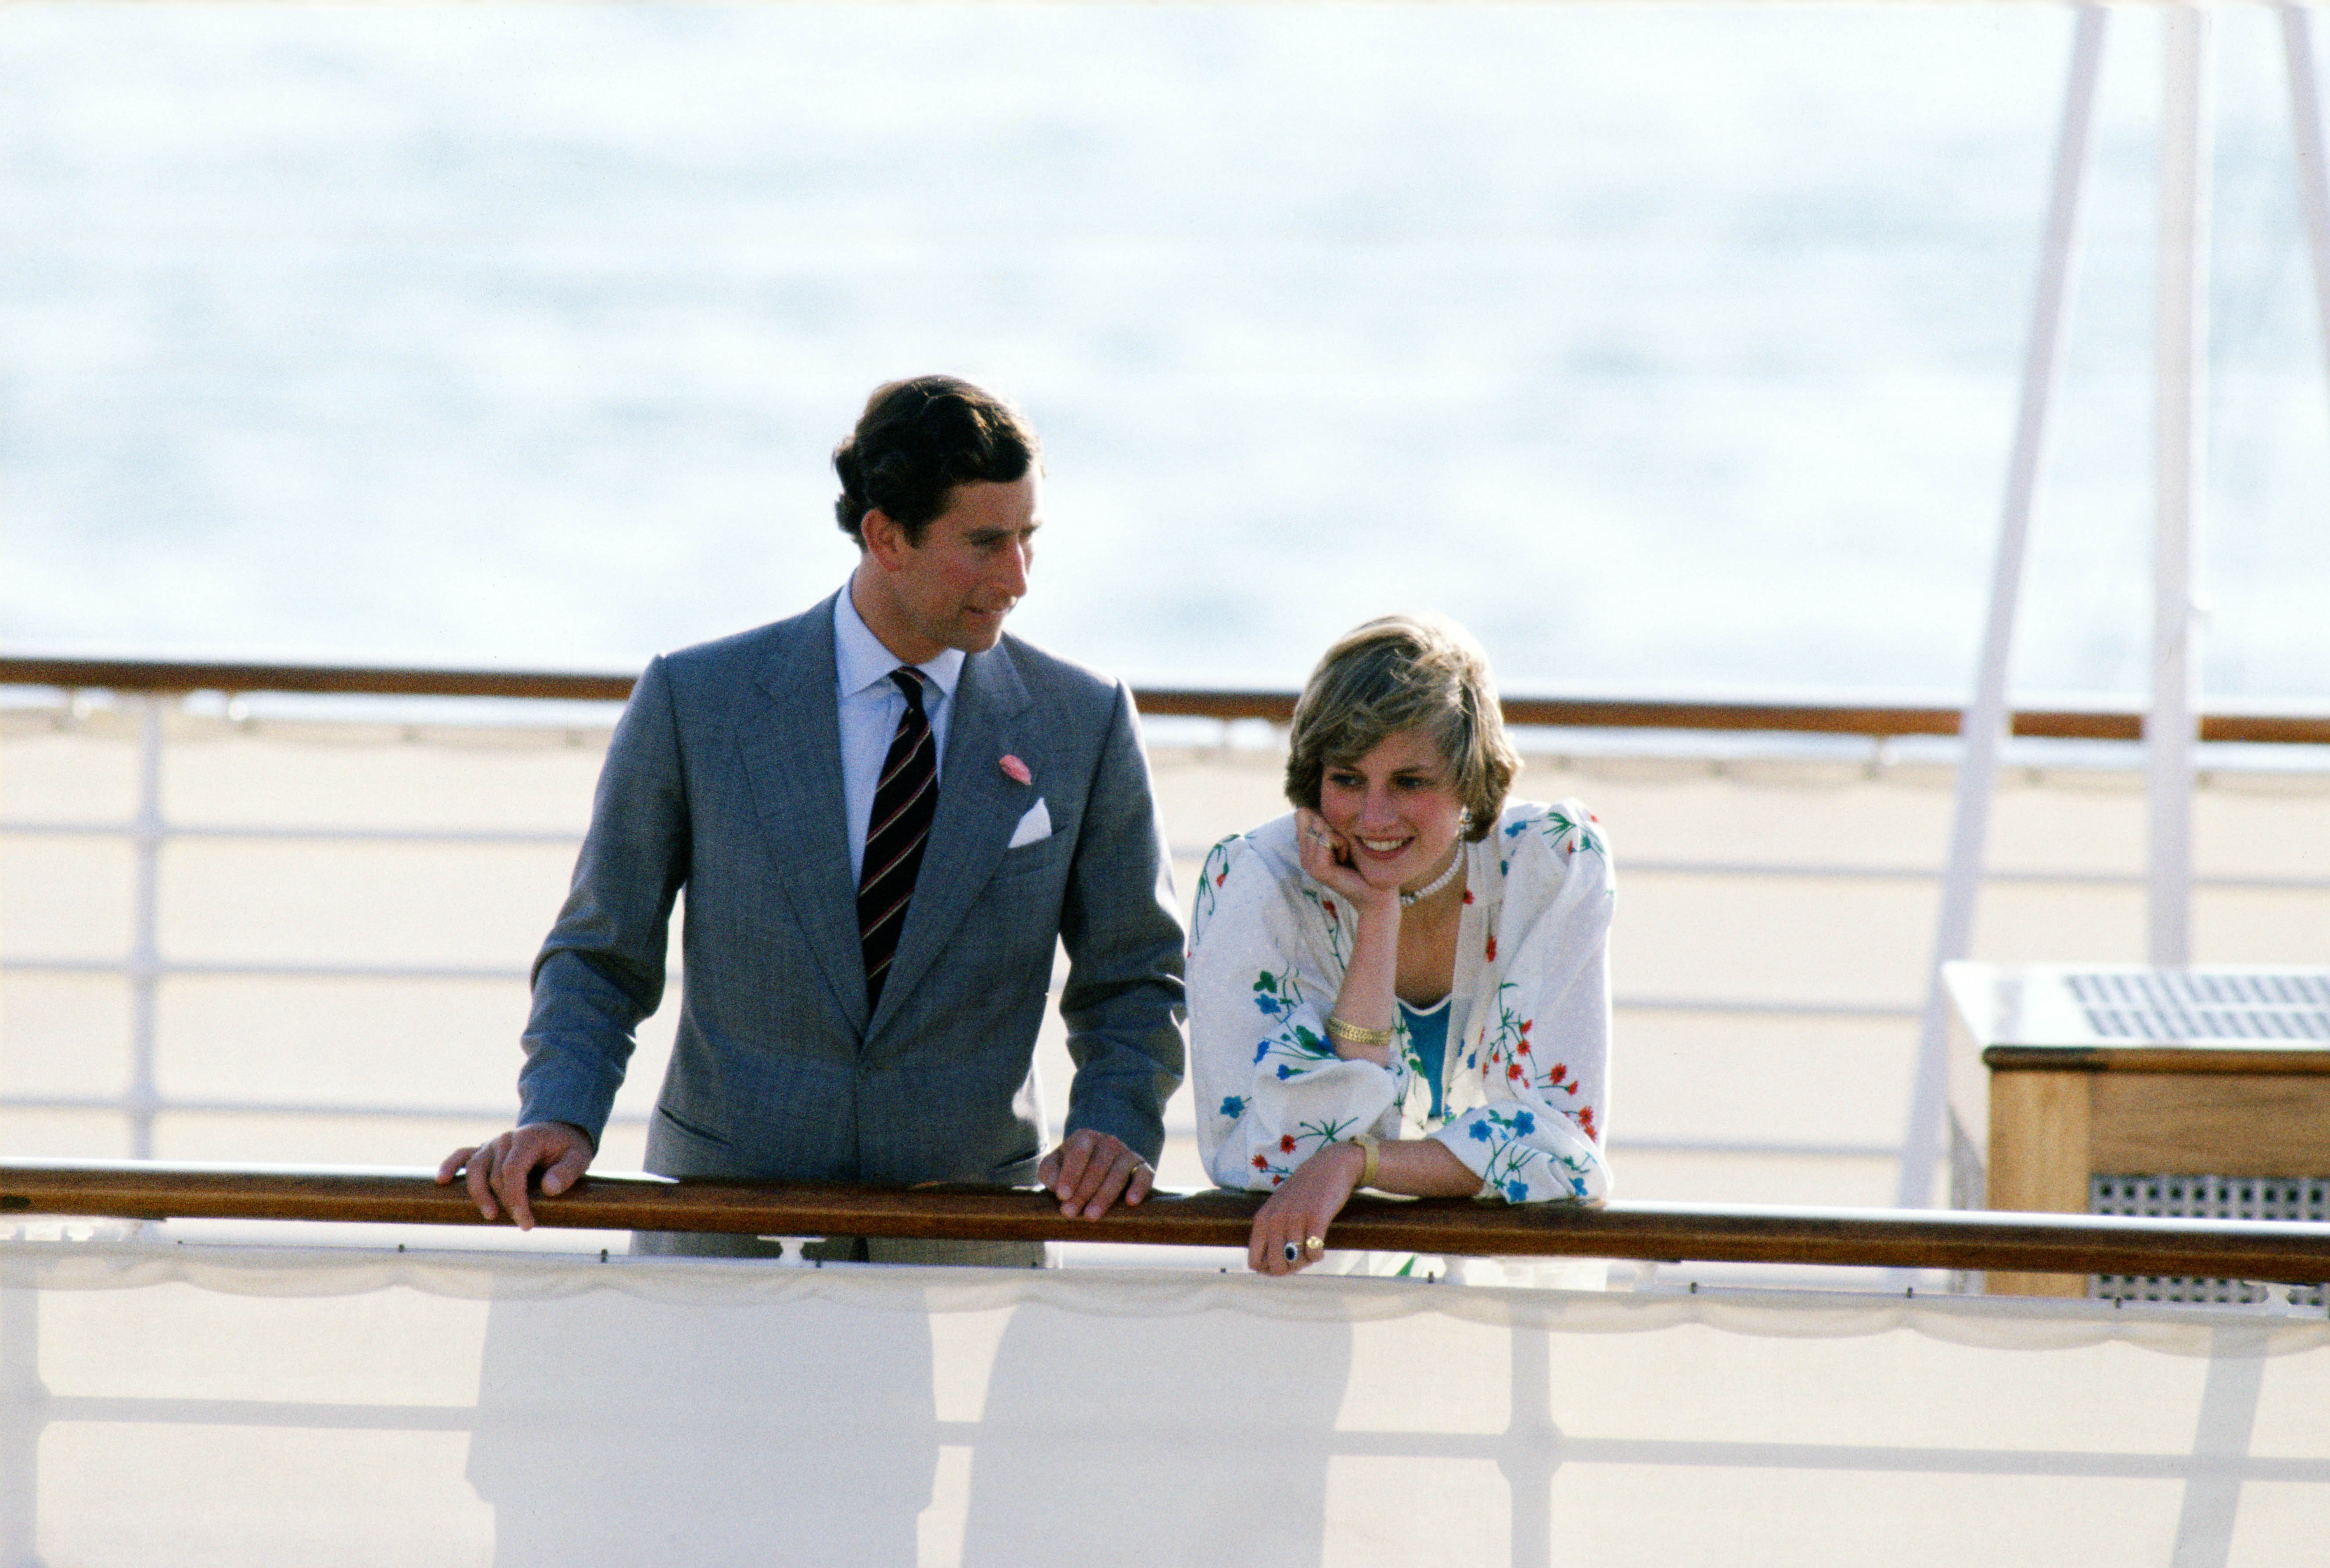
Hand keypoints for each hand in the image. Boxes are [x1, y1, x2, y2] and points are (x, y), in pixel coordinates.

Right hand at [437, 1121, 594, 1229]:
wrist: (559, 1133)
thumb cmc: (568, 1149)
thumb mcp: (579, 1158)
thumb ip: (567, 1172)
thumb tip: (549, 1189)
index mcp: (528, 1139)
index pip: (513, 1170)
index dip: (516, 1198)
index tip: (526, 1222)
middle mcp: (506, 1140)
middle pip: (495, 1174)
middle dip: (506, 1202)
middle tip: (524, 1225)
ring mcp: (492, 1144)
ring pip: (475, 1168)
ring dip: (478, 1193)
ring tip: (489, 1216)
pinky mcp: (484, 1151)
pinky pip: (462, 1155)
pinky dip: (450, 1166)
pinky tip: (441, 1181)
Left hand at [1036, 1129, 1153, 1218]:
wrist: (1097, 1170)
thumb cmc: (1070, 1171)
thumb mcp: (1054, 1168)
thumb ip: (1049, 1172)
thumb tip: (1057, 1186)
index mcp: (1085, 1137)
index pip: (1078, 1152)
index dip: (1070, 1174)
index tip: (1062, 1195)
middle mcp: (1108, 1142)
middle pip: (1097, 1167)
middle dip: (1082, 1192)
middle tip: (1070, 1213)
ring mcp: (1127, 1153)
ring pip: (1118, 1173)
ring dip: (1104, 1196)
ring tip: (1091, 1216)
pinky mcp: (1142, 1168)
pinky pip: (1144, 1176)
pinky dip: (1139, 1188)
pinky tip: (1131, 1202)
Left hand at [1249, 1141, 1363, 1274]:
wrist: (1328, 1167)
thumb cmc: (1302, 1193)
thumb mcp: (1277, 1209)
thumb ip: (1269, 1233)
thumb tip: (1268, 1268)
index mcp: (1262, 1219)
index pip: (1255, 1261)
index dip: (1269, 1270)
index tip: (1283, 1264)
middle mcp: (1275, 1219)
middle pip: (1277, 1266)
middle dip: (1290, 1268)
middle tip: (1301, 1258)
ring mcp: (1295, 1218)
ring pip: (1297, 1261)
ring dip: (1307, 1260)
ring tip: (1311, 1248)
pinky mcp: (1316, 1218)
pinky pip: (1314, 1252)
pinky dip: (1318, 1255)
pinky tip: (1320, 1246)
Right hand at [1295, 808, 1395, 915]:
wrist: (1376, 893)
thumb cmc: (1365, 862)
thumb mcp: (1344, 836)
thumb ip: (1328, 821)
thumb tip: (1308, 806)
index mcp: (1307, 847)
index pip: (1302, 814)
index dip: (1322, 815)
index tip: (1339, 837)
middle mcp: (1304, 855)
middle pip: (1310, 816)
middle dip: (1333, 825)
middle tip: (1344, 848)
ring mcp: (1308, 863)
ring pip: (1320, 826)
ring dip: (1340, 835)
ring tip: (1346, 855)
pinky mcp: (1317, 869)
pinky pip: (1327, 838)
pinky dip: (1342, 844)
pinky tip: (1345, 860)